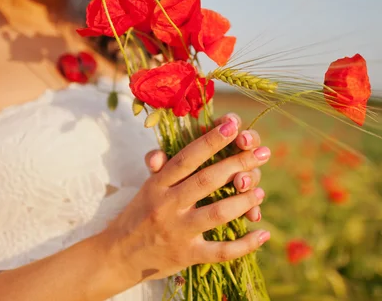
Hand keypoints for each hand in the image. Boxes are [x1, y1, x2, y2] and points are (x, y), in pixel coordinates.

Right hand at [103, 114, 270, 281]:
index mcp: (158, 183)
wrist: (118, 256)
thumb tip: (159, 154)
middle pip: (207, 180)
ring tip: (260, 190)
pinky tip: (263, 233)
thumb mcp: (147, 187)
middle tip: (262, 153)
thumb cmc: (139, 214)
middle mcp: (167, 204)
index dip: (211, 140)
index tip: (233, 125)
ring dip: (244, 200)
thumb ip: (159, 166)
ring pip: (218, 213)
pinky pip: (221, 251)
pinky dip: (246, 244)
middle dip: (238, 164)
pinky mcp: (187, 256)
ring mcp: (178, 231)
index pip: (187, 157)